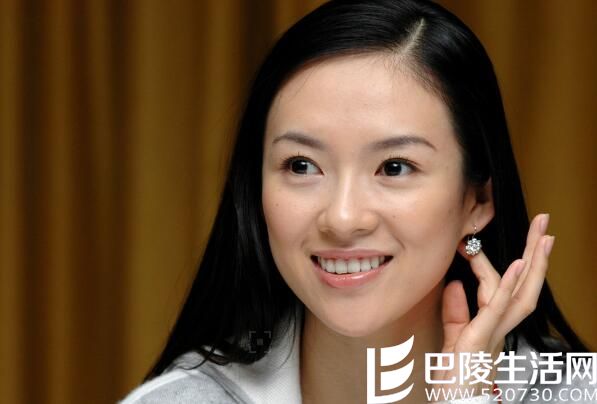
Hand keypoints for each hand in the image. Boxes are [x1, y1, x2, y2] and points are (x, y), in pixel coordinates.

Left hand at [431, 213, 554, 398]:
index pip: (503, 287)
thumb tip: (455, 284)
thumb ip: (456, 310)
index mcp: (494, 324)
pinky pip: (498, 309)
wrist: (455, 403)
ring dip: (533, 264)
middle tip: (544, 226)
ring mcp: (495, 332)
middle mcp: (501, 326)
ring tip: (543, 237)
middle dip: (537, 256)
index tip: (474, 243)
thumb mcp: (454, 336)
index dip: (497, 263)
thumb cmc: (456, 375)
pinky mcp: (482, 338)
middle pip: (526, 286)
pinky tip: (516, 266)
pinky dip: (507, 286)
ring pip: (522, 294)